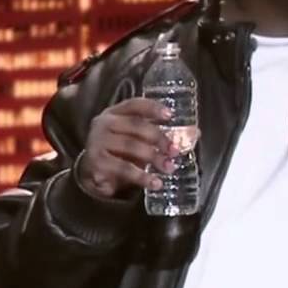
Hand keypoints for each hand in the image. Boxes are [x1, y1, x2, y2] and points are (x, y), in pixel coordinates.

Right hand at [77, 98, 199, 196]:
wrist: (92, 171)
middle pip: (135, 125)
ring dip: (153, 157)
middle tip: (174, 151)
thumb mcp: (137, 139)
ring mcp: (97, 141)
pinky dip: (142, 176)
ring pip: (131, 146)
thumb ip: (159, 134)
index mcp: (115, 113)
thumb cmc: (119, 151)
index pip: (134, 105)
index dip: (152, 108)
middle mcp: (104, 123)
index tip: (170, 115)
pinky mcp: (96, 162)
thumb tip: (195, 133)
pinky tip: (155, 183)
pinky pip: (124, 168)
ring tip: (169, 168)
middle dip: (159, 137)